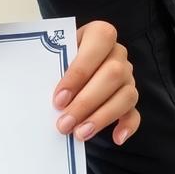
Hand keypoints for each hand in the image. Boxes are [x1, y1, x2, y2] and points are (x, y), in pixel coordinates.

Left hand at [53, 20, 139, 145]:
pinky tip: (116, 138)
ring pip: (126, 95)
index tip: (59, 98)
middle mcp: (118, 55)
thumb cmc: (56, 60)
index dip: (79, 72)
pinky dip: (127, 126)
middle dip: (86, 102)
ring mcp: (127, 77)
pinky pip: (135, 113)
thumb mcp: (51, 54)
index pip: (99, 43)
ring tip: (79, 134)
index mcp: (99, 35)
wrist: (65, 69)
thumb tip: (39, 89)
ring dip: (102, 117)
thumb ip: (49, 63)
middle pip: (113, 74)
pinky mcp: (129, 99)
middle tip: (64, 123)